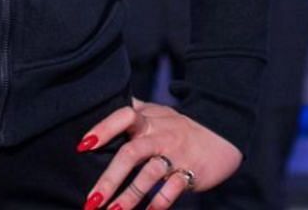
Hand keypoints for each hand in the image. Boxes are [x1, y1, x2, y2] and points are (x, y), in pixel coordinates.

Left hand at [81, 99, 241, 209]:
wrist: (224, 134)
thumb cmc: (179, 126)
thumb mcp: (156, 113)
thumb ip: (131, 112)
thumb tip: (97, 108)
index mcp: (149, 120)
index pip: (124, 116)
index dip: (103, 128)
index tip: (83, 146)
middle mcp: (161, 136)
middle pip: (131, 153)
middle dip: (109, 179)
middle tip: (91, 201)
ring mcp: (176, 155)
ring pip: (150, 175)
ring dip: (129, 196)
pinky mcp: (191, 173)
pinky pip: (172, 191)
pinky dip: (158, 203)